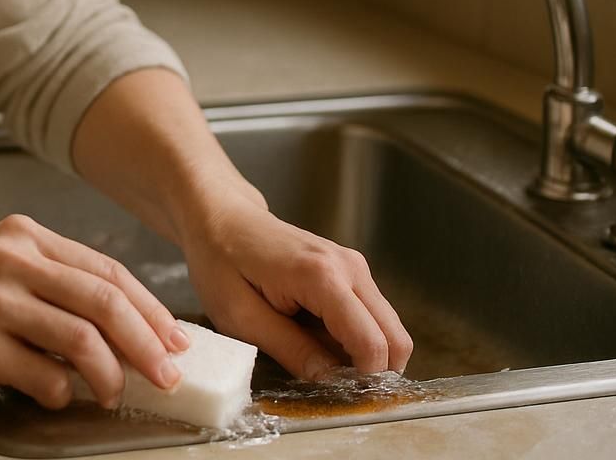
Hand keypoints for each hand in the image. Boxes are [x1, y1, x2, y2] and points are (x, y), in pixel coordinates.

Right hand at [0, 213, 188, 408]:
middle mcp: (9, 260)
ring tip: (113, 393)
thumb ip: (54, 285)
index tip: (175, 339)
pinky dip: (63, 391)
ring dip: (111, 375)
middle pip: (104, 300)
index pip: (106, 270)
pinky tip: (58, 394)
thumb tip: (127, 327)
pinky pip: (44, 375)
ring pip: (82, 339)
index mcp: (22, 235)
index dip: (150, 308)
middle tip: (168, 373)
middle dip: (147, 343)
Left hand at [182, 199, 412, 379]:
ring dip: (363, 354)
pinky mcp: (351, 270)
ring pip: (388, 329)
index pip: (372, 343)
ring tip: (317, 357)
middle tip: (334, 385)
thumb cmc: (221, 262)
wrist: (221, 217)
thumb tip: (332, 380)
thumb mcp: (241, 317)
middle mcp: (349, 267)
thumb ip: (290, 350)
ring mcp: (354, 266)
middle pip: (395, 338)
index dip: (364, 380)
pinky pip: (371, 316)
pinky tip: (318, 337)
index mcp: (322, 277)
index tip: (340, 397)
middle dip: (374, 371)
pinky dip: (355, 337)